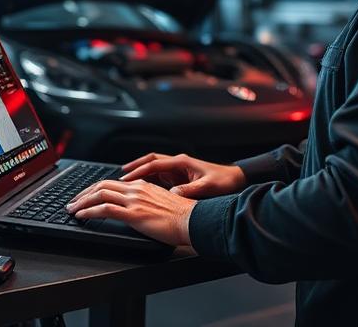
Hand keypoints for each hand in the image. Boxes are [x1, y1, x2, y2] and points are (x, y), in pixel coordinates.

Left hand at [65, 179, 196, 246]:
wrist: (194, 220)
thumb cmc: (183, 217)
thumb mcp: (161, 204)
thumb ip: (147, 203)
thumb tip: (138, 210)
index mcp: (143, 186)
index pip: (112, 183)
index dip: (95, 189)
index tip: (86, 196)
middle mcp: (136, 189)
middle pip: (101, 185)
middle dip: (83, 193)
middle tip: (73, 202)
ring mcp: (134, 200)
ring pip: (99, 194)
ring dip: (81, 202)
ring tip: (72, 209)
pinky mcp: (133, 213)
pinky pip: (105, 209)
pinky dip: (89, 211)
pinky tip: (82, 216)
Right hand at [120, 153, 246, 198]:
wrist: (236, 179)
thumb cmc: (224, 181)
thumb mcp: (207, 187)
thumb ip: (189, 190)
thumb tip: (172, 194)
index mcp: (182, 162)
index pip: (154, 164)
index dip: (139, 171)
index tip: (127, 178)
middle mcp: (178, 163)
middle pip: (151, 162)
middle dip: (135, 167)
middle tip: (121, 175)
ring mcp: (179, 170)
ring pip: (154, 169)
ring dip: (141, 173)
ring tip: (127, 182)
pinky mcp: (181, 177)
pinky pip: (161, 176)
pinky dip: (150, 180)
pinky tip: (144, 189)